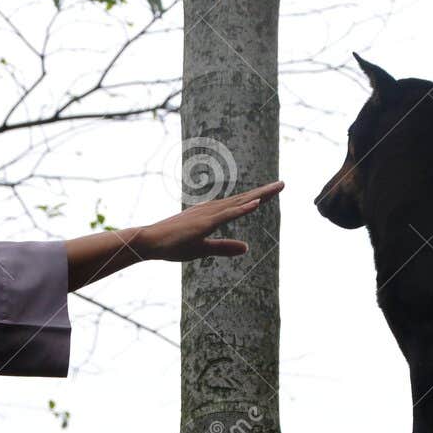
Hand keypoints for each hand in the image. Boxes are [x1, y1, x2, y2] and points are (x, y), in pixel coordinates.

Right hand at [135, 181, 283, 261]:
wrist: (149, 242)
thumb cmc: (172, 245)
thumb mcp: (203, 249)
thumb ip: (225, 248)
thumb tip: (247, 248)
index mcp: (211, 215)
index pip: (239, 205)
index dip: (258, 198)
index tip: (274, 191)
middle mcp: (211, 210)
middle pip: (243, 199)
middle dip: (265, 191)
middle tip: (283, 184)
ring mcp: (207, 215)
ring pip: (238, 203)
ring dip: (258, 195)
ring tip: (276, 188)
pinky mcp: (203, 223)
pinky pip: (226, 215)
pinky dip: (242, 208)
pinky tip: (257, 203)